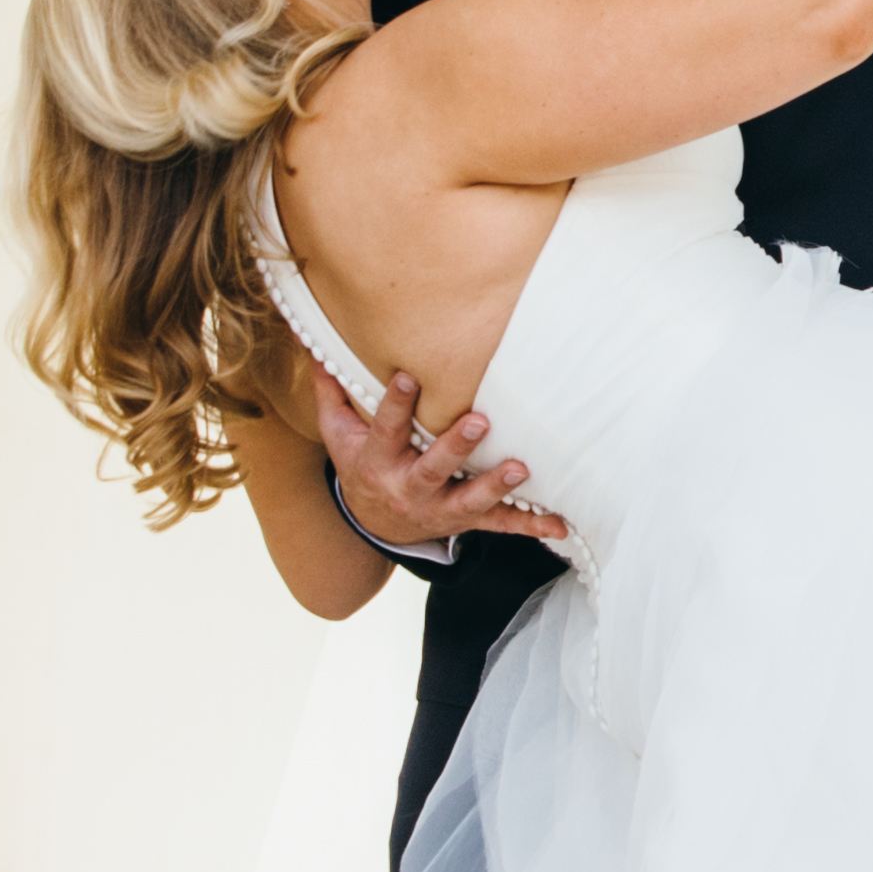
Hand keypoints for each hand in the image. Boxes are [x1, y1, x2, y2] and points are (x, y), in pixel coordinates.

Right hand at [320, 364, 561, 553]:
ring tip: (519, 468)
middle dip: (455, 447)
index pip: (385, 429)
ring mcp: (440, 508)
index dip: (395, 404)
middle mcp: (409, 489)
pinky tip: (558, 526)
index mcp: (377, 462)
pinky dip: (529, 527)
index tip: (408, 375)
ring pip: (468, 501)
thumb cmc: (361, 463)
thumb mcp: (338, 433)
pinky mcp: (466, 521)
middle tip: (479, 421)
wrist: (374, 522)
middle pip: (432, 468)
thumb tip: (314, 344)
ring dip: (495, 486)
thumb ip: (331, 390)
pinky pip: (499, 526)